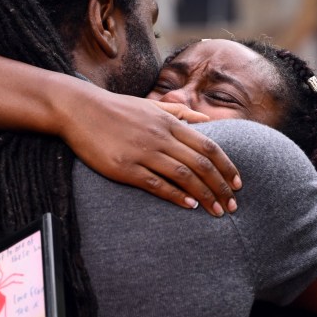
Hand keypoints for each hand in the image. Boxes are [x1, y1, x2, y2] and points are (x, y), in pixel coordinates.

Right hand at [58, 87, 240, 215]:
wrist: (79, 109)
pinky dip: (176, 195)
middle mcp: (161, 136)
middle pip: (201, 164)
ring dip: (204, 194)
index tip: (238, 184)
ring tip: (217, 211)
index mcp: (169, 122)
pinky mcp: (125, 167)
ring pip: (183, 175)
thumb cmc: (115, 108)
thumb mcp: (150, 105)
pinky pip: (156, 183)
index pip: (208, 147)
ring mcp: (143, 152)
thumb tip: (208, 121)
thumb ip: (180, 113)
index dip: (227, 167)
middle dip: (221, 187)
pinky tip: (189, 205)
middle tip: (233, 205)